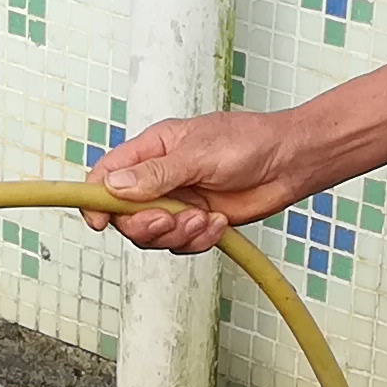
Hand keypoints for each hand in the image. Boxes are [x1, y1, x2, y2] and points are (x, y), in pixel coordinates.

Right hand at [87, 111, 330, 251]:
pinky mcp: (198, 222)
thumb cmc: (250, 141)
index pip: (107, 176)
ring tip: (204, 219)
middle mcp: (159, 179)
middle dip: (145, 224)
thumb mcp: (200, 152)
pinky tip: (218, 224)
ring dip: (177, 234)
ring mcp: (178, 202)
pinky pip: (182, 245)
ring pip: (154, 235)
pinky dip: (198, 240)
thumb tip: (115, 186)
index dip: (96, 200)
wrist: (291, 161)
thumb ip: (157, 173)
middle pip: (126, 215)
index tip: (99, 221)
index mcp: (152, 150)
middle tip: (169, 220)